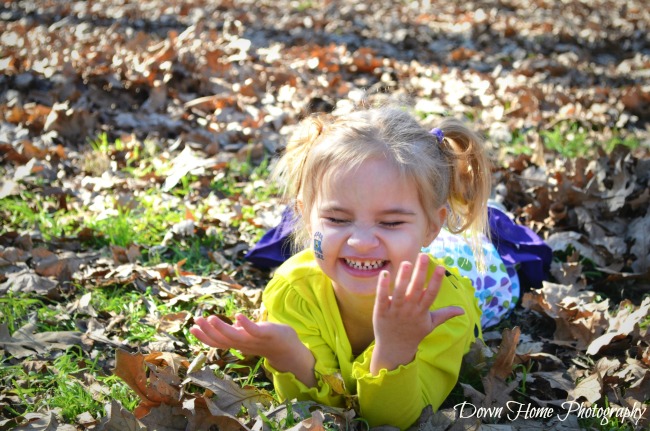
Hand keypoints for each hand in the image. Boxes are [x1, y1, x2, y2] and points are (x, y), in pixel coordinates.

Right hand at [191, 314, 316, 386]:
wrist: (289, 350)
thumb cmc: (268, 340)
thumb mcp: (250, 336)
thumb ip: (240, 331)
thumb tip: (231, 322)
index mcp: (238, 343)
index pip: (218, 342)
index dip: (204, 336)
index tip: (192, 327)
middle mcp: (243, 344)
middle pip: (222, 340)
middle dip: (208, 332)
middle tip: (196, 321)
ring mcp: (254, 340)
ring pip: (235, 337)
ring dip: (222, 328)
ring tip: (211, 318)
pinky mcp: (267, 334)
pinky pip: (254, 331)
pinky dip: (246, 324)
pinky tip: (237, 315)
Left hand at [370, 253, 464, 373]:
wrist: (395, 348)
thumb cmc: (414, 333)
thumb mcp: (431, 324)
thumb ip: (445, 314)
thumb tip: (462, 310)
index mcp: (422, 311)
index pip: (431, 294)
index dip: (436, 281)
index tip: (441, 267)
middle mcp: (410, 310)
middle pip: (416, 289)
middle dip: (420, 273)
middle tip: (423, 256)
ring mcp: (395, 311)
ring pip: (399, 292)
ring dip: (403, 277)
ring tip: (406, 262)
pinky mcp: (381, 312)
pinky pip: (382, 298)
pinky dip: (382, 286)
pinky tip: (384, 273)